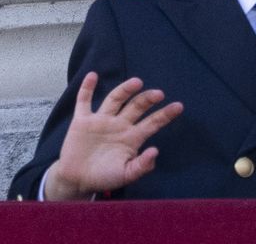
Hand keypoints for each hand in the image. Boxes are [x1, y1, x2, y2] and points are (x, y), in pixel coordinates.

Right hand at [44, 72, 183, 199]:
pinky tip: (93, 76)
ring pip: (115, 100)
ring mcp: (101, 121)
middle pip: (136, 107)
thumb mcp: (125, 175)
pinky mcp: (82, 121)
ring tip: (137, 82)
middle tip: (159, 94)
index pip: (153, 123)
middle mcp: (120, 124)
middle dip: (147, 99)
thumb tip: (155, 152)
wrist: (77, 180)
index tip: (179, 106)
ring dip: (125, 90)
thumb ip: (140, 166)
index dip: (165, 114)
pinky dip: (87, 88)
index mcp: (132, 137)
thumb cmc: (104, 177)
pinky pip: (84, 102)